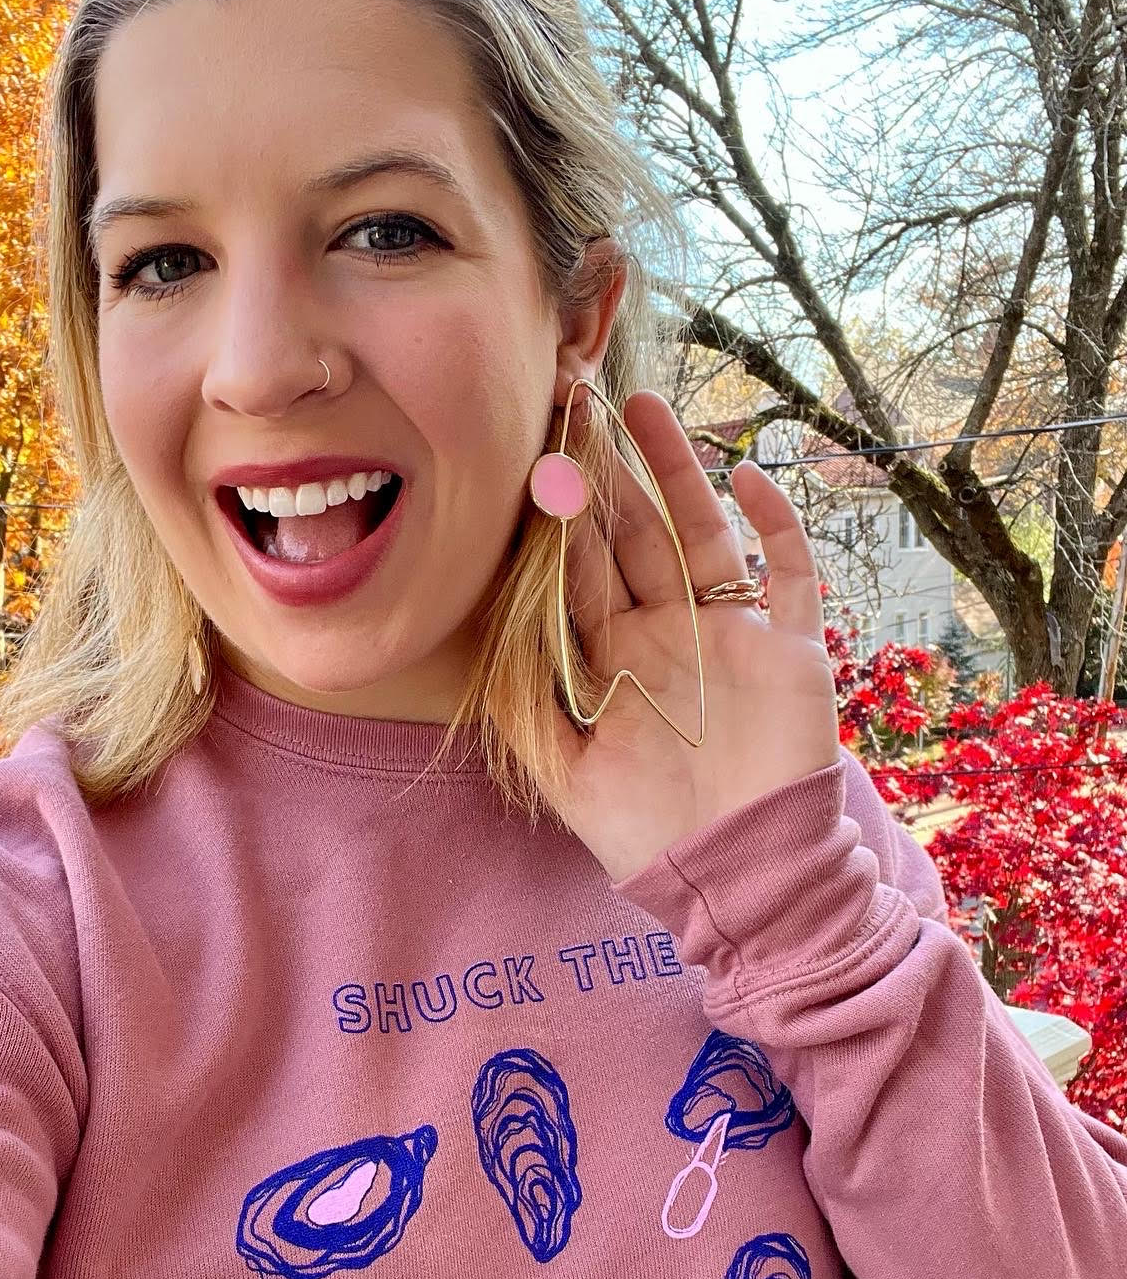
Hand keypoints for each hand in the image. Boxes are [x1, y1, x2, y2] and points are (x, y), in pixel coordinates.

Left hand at [546, 391, 840, 883]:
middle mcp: (667, 636)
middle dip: (607, 471)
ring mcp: (730, 635)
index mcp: (613, 660)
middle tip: (578, 402)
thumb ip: (528, 715)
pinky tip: (748, 477)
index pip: (580, 571)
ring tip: (642, 406)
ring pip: (700, 533)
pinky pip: (790, 574)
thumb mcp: (565, 778)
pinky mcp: (791, 648)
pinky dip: (776, 527)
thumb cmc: (648, 836)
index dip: (558, 514)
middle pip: (633, 535)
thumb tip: (487, 648)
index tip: (533, 450)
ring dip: (676, 471)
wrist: (740, 876)